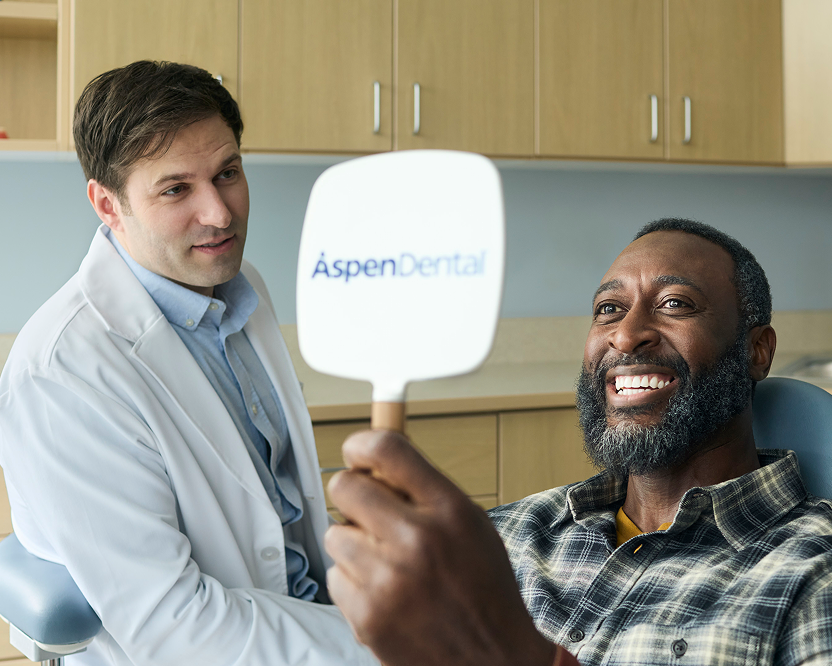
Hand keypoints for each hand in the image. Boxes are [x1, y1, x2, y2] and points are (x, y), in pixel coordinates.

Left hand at [325, 429, 558, 665]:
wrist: (493, 660)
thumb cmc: (483, 590)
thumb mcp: (471, 524)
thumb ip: (426, 490)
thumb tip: (376, 460)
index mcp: (449, 510)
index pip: (387, 449)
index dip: (362, 443)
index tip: (356, 452)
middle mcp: (417, 539)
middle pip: (346, 486)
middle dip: (352, 494)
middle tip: (369, 511)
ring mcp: (388, 580)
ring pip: (335, 534)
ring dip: (354, 544)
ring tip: (387, 564)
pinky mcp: (367, 616)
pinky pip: (334, 576)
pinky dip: (352, 583)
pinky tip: (384, 593)